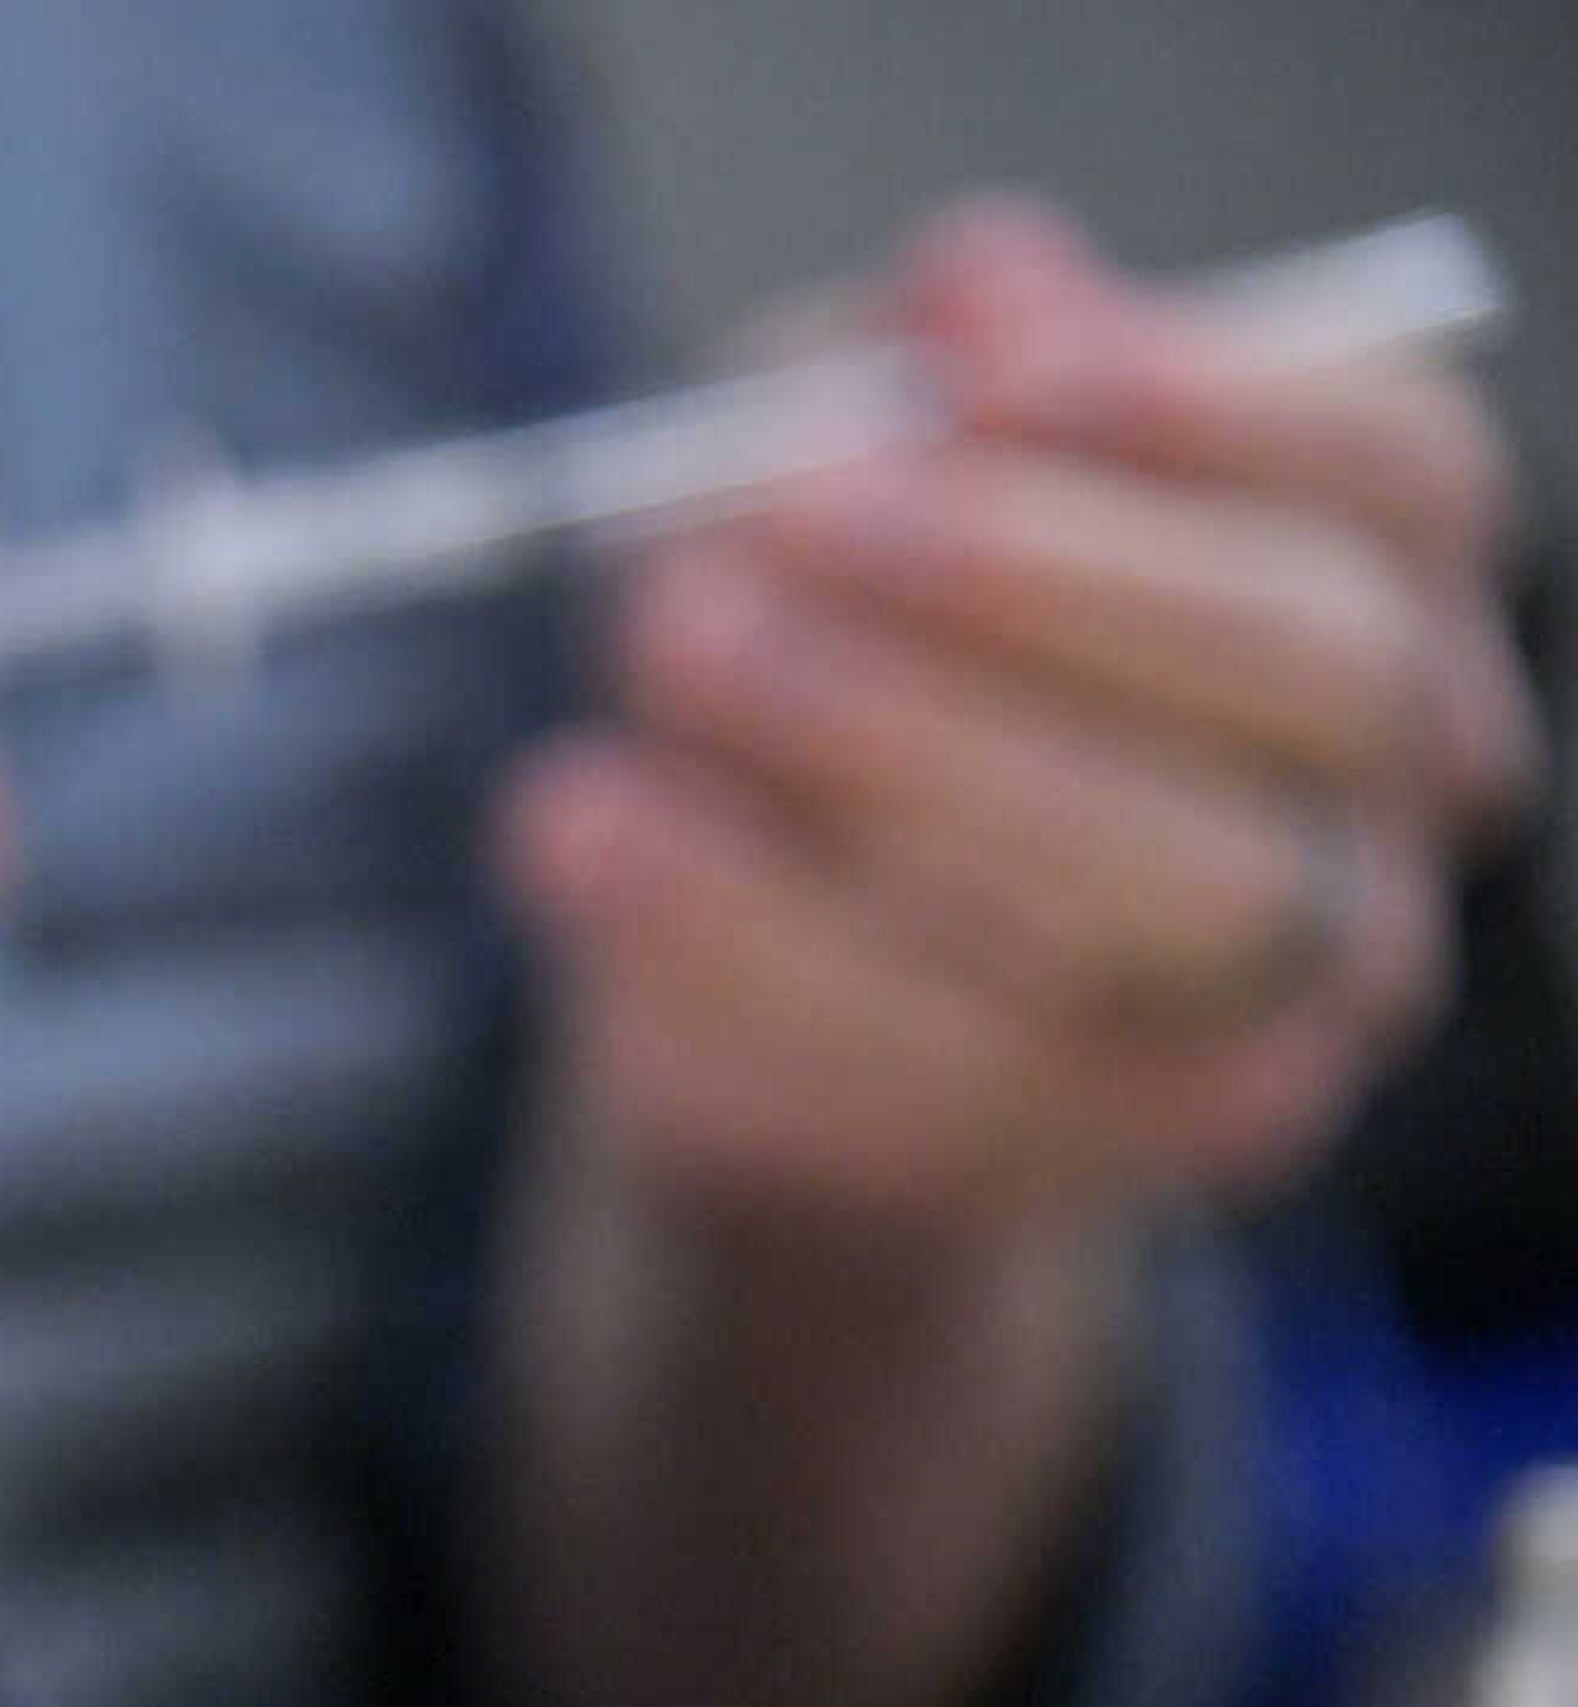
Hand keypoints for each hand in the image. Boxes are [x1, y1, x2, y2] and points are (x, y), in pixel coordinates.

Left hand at [501, 200, 1538, 1227]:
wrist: (758, 962)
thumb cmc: (836, 646)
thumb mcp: (838, 463)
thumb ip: (897, 368)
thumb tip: (978, 286)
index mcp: (1372, 583)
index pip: (1393, 473)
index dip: (1213, 410)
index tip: (987, 373)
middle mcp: (1376, 798)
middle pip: (1302, 671)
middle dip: (1040, 581)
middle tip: (793, 510)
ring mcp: (1266, 1003)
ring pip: (1146, 888)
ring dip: (884, 749)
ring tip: (669, 641)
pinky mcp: (1084, 1147)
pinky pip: (934, 1056)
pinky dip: (734, 931)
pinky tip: (586, 823)